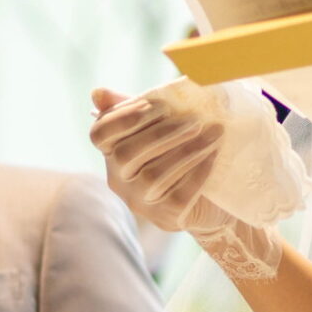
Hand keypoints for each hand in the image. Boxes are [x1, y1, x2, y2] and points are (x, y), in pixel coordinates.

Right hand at [89, 85, 230, 232]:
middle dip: (162, 133)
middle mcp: (118, 179)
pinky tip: (213, 154)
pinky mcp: (165, 218)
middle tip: (195, 119)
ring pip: (154, 175)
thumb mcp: (162, 127)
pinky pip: (178, 194)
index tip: (156, 104)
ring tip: (214, 132)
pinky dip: (198, 172)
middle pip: (127, 154)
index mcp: (112, 152)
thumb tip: (98, 92)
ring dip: (187, 150)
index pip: (100, 134)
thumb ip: (137, 108)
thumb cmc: (182, 152)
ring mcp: (139, 201)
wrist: (213, 198)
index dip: (124, 117)